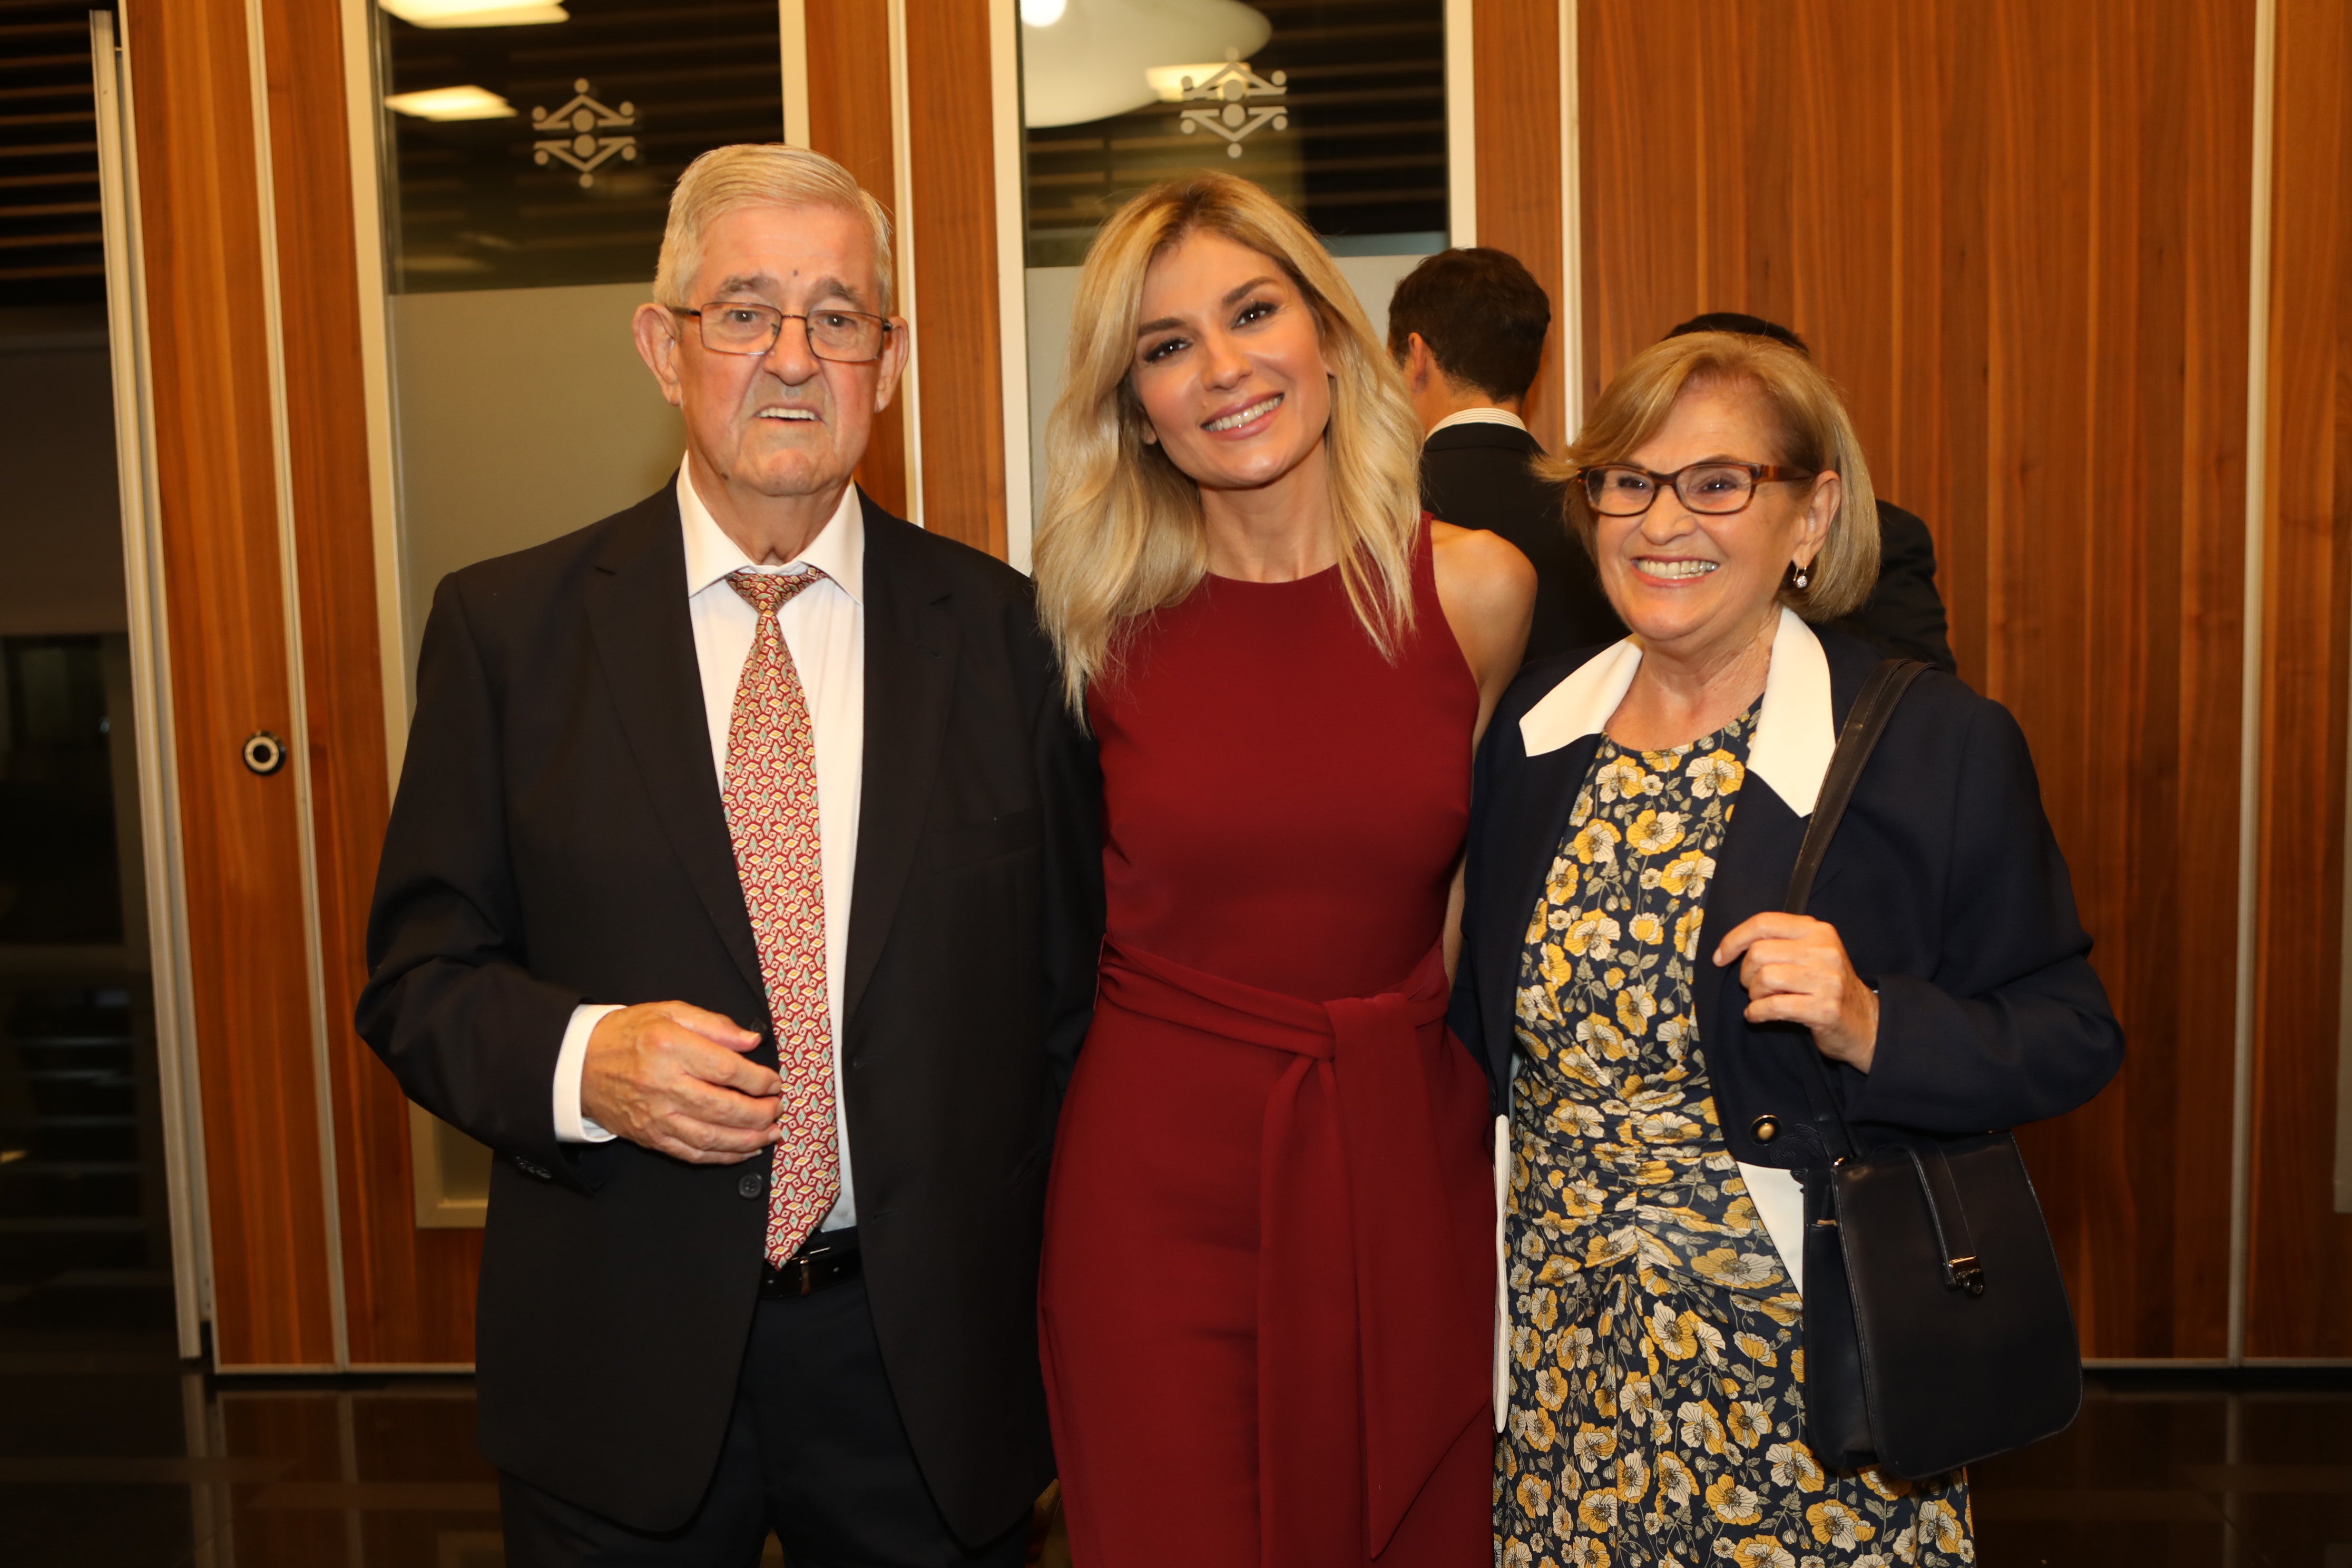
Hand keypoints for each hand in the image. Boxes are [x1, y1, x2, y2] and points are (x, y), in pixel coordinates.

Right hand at [580, 1001, 780, 1163]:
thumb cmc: (627, 1035)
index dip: (759, 1080)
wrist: (579, 1065)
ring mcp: (657, 1116)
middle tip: (778, 1108)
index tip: (774, 1082)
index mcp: (672, 1047)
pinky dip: (722, 1156)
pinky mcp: (651, 1137)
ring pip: (712, 1137)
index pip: (728, 1069)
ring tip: (770, 1133)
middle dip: (761, 1112)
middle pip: (725, 1107)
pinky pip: (693, 1153)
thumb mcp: (669, 1012)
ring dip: (749, 1139)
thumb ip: (714, 1025)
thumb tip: (751, 1041)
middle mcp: (665, 1085)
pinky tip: (743, 1150)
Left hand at [1711, 912, 1877, 1071]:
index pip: (1763, 923)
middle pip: (1759, 953)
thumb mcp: (1812, 953)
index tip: (1720, 957)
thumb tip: (1731, 946)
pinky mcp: (1824, 1009)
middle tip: (1753, 986)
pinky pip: (1773, 1006)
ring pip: (1765, 978)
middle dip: (1746, 973)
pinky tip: (1758, 1015)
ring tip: (1762, 1000)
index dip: (1733, 939)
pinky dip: (1756, 1012)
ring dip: (1754, 994)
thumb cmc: (1826, 986)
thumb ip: (1780, 943)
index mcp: (1817, 931)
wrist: (1866, 1022)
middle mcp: (1824, 950)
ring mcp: (1826, 980)